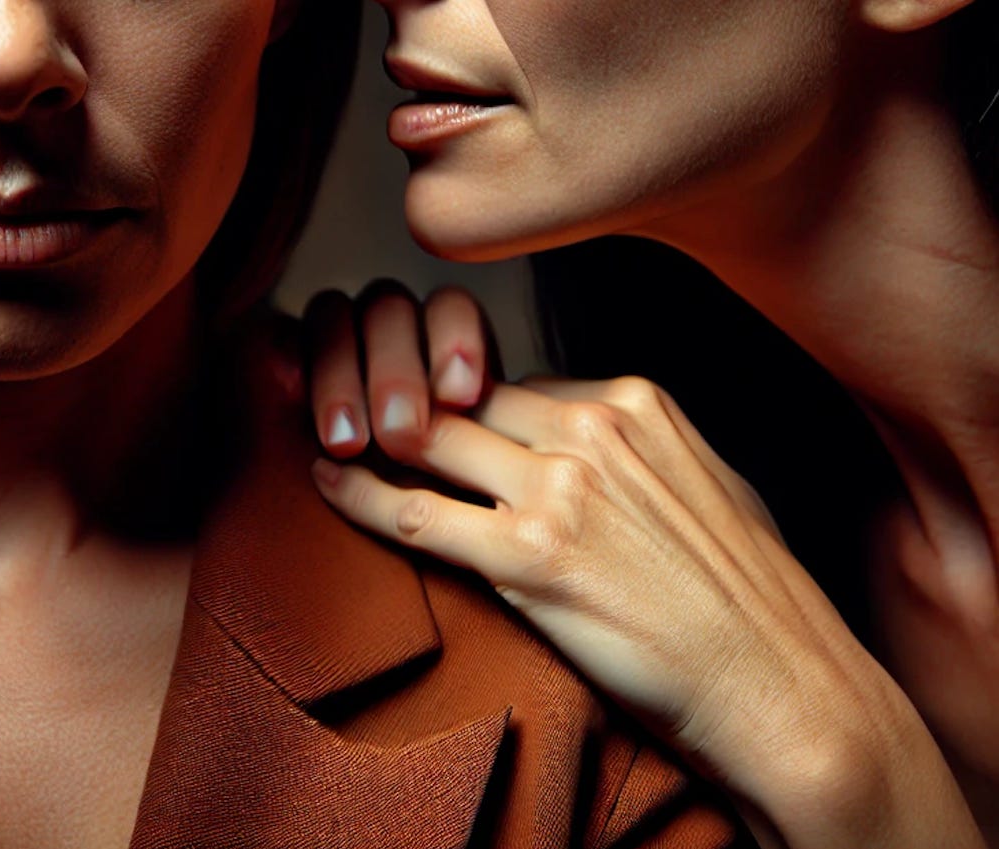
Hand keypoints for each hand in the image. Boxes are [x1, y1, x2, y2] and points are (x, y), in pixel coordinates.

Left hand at [299, 288, 984, 848]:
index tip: (423, 417)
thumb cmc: (747, 596)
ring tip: (329, 439)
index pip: (512, 385)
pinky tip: (327, 484)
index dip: (461, 405)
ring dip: (370, 437)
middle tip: (354, 416)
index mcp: (634, 401)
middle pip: (461, 401)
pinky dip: (359, 495)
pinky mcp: (529, 558)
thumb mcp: (705, 484)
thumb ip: (637, 449)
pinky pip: (415, 512)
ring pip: (428, 441)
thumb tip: (586, 438)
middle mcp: (591, 430)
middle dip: (404, 406)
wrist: (776, 684)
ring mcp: (558, 490)